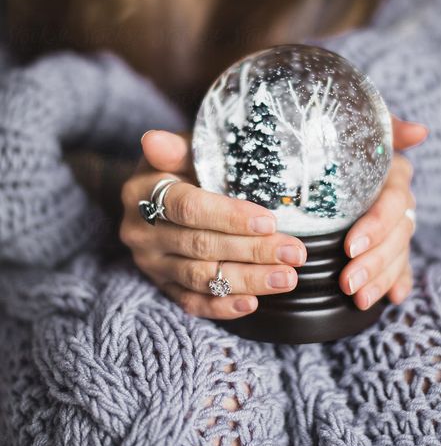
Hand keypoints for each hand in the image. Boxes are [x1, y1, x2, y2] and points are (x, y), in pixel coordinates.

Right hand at [119, 130, 307, 318]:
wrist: (159, 195)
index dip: (229, 217)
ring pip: (199, 278)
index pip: (188, 207)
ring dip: (247, 280)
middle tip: (295, 253)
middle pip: (200, 245)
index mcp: (143, 192)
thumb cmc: (184, 166)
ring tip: (286, 278)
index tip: (270, 223)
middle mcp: (140, 231)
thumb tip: (154, 138)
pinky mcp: (160, 285)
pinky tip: (252, 303)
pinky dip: (221, 306)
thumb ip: (177, 147)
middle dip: (252, 251)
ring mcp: (150, 263)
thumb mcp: (184, 150)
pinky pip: (190, 303)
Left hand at [338, 116, 427, 309]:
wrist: (329, 139)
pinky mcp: (389, 241)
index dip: (375, 226)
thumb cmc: (339, 132)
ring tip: (358, 299)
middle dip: (373, 262)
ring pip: (397, 254)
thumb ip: (387, 128)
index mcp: (393, 174)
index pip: (392, 204)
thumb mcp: (357, 126)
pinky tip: (394, 299)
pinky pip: (401, 265)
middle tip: (347, 283)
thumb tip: (420, 131)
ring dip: (381, 279)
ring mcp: (396, 222)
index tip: (349, 247)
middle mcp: (398, 200)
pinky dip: (398, 281)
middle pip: (395, 235)